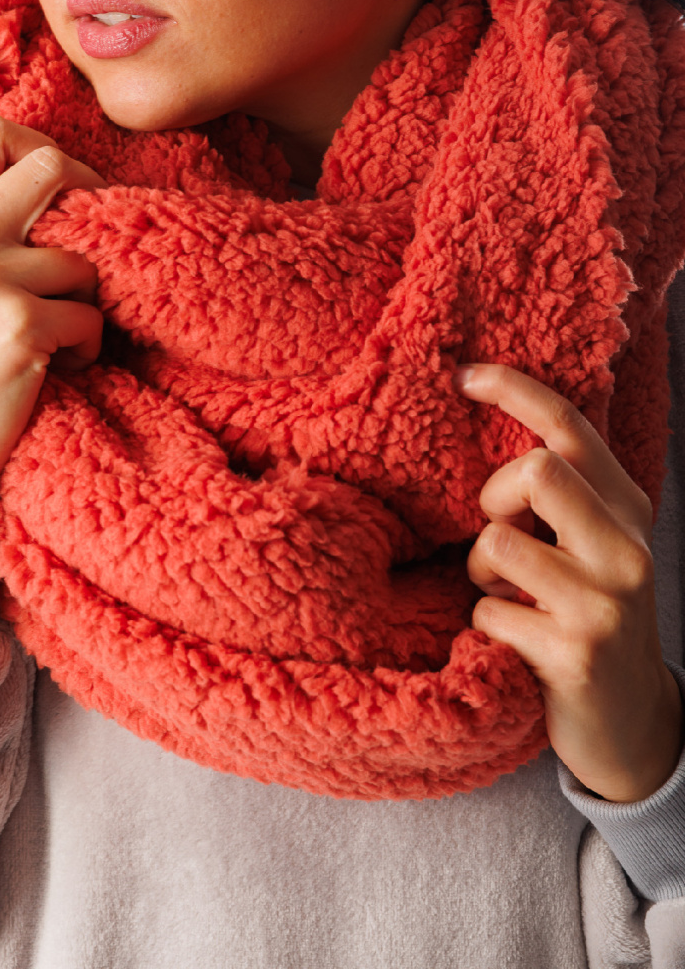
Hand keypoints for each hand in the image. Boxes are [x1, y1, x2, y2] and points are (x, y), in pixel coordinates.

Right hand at [0, 114, 104, 537]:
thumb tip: (51, 176)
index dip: (43, 149)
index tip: (64, 193)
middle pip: (49, 165)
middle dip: (89, 203)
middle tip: (90, 253)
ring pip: (84, 256)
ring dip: (88, 301)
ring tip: (58, 338)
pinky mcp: (16, 328)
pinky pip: (90, 316)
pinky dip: (86, 347)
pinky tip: (56, 369)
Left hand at [457, 364, 683, 802]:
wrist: (635, 726)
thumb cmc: (590, 619)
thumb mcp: (591, 547)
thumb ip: (564, 496)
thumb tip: (494, 431)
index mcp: (628, 509)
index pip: (571, 427)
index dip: (515, 390)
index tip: (464, 374)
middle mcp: (627, 548)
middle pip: (534, 470)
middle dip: (493, 500)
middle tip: (499, 542)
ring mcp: (605, 603)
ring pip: (497, 542)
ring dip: (482, 575)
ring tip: (508, 601)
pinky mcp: (576, 654)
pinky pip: (489, 611)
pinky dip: (485, 627)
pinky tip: (515, 646)